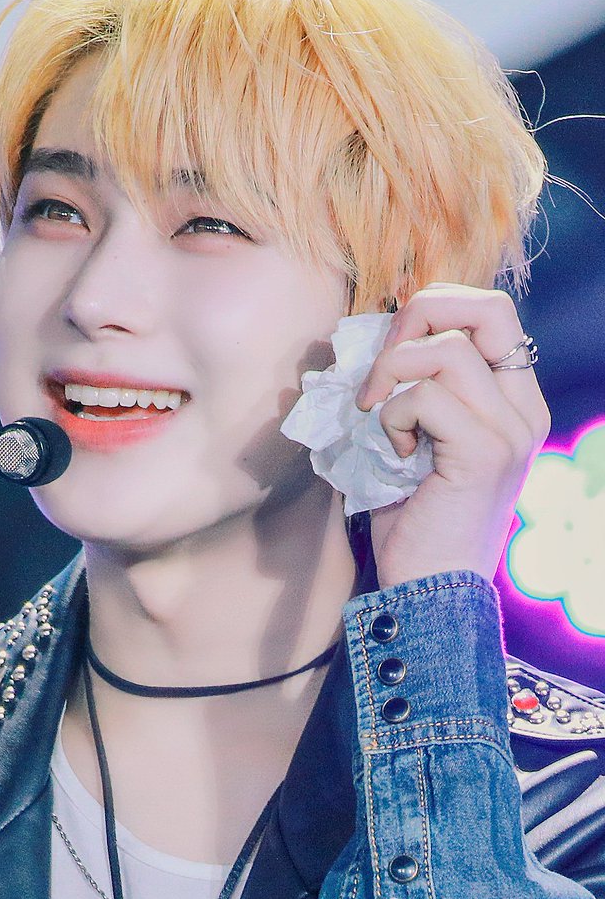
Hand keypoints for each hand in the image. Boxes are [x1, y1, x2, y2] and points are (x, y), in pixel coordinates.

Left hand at [354, 283, 550, 588]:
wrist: (430, 591)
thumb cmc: (414, 516)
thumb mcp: (417, 437)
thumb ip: (415, 385)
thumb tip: (373, 336)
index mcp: (514, 401)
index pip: (493, 313)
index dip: (435, 309)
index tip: (392, 348)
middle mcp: (524, 410)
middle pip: (489, 308)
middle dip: (419, 316)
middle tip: (382, 366)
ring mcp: (510, 431)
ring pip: (447, 348)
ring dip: (390, 374)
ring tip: (377, 417)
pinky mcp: (484, 453)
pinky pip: (425, 395)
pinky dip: (391, 416)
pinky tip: (393, 453)